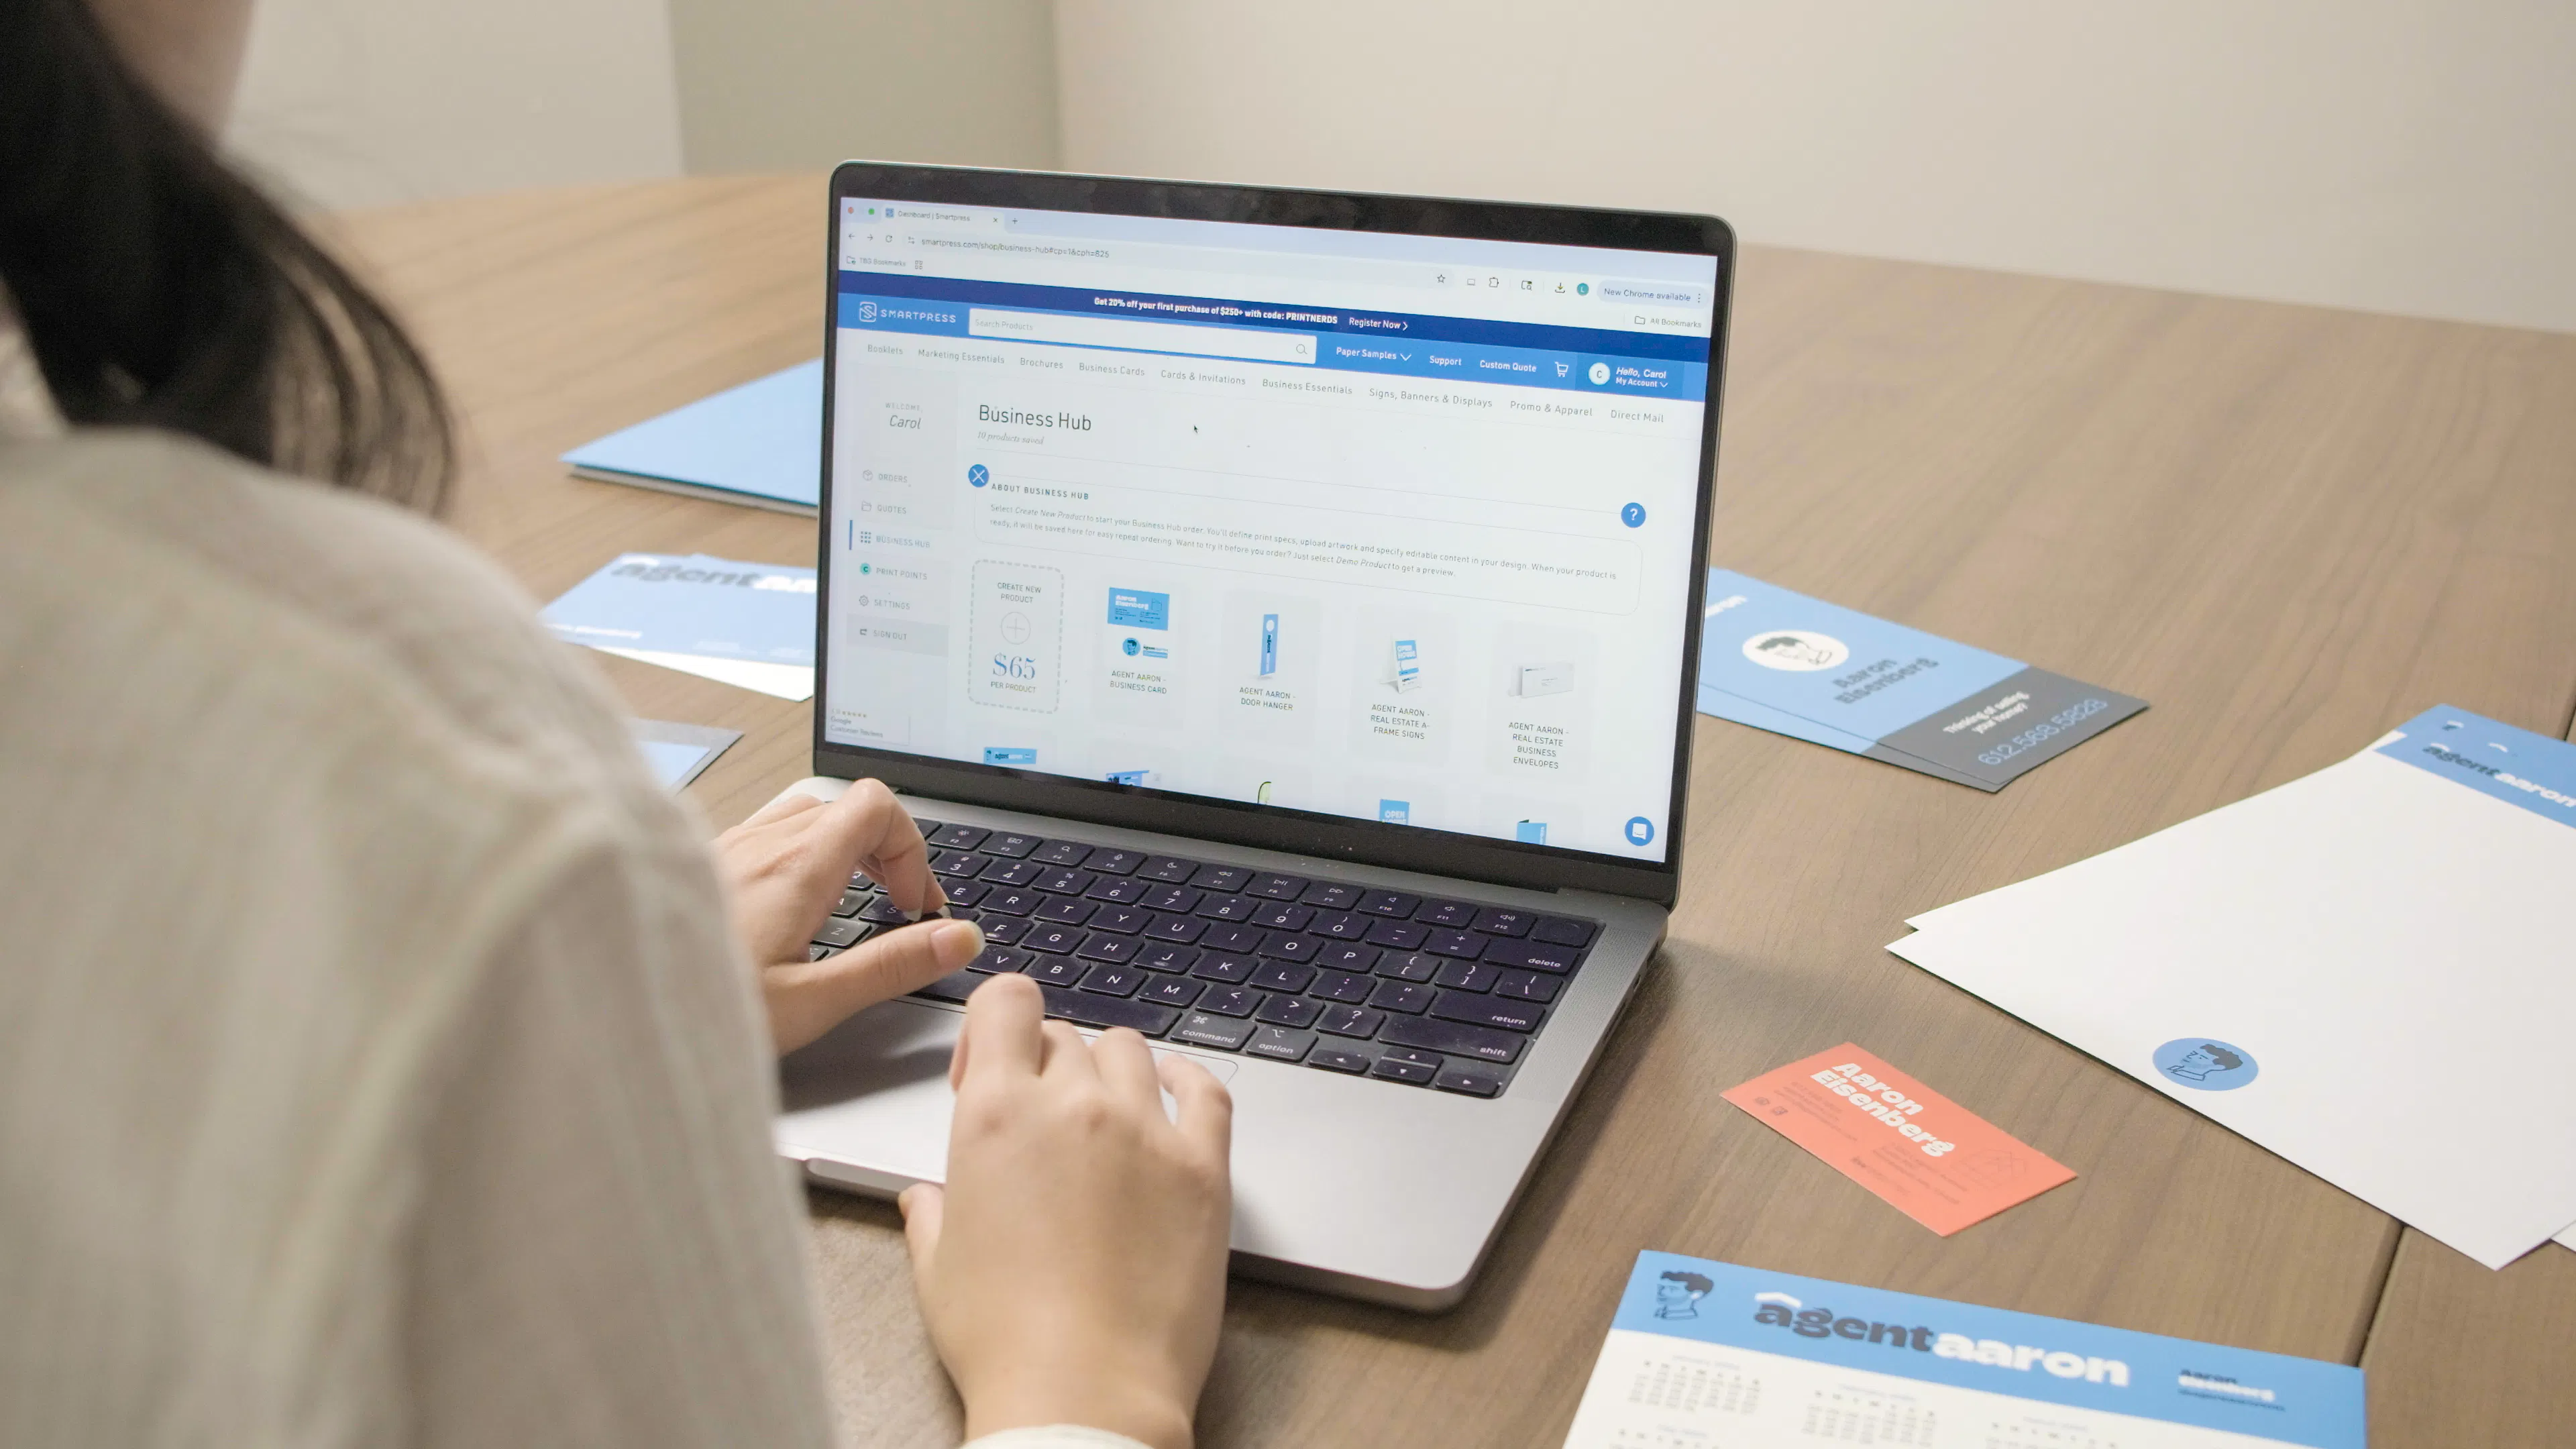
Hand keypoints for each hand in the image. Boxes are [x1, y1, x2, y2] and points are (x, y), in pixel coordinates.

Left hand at [712, 779, 982, 1053]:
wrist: (601, 1008)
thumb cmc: (696, 1009)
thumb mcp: (811, 1002)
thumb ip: (891, 966)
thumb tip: (958, 938)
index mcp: (794, 867)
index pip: (878, 805)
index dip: (912, 849)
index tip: (914, 907)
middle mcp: (757, 843)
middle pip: (846, 806)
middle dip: (886, 852)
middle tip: (896, 910)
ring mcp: (723, 847)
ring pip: (803, 814)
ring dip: (842, 849)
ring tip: (850, 904)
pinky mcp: (697, 863)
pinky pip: (764, 832)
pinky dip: (798, 856)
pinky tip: (790, 909)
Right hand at [901, 974, 1232, 1448]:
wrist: (1084, 1395)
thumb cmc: (1006, 1342)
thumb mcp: (938, 1271)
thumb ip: (931, 1215)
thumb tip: (925, 1199)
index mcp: (997, 1114)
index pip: (1007, 1001)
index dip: (996, 1025)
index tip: (990, 1067)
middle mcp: (1073, 1106)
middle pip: (1064, 1035)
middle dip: (1045, 1066)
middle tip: (1040, 1119)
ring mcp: (1146, 1131)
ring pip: (1130, 1051)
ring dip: (1110, 1073)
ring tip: (1102, 1116)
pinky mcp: (1203, 1168)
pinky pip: (1207, 1091)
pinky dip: (1189, 1080)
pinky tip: (1176, 1092)